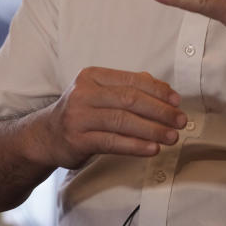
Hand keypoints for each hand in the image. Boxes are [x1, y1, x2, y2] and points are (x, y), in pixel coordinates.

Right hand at [35, 67, 185, 169]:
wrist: (45, 136)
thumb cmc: (82, 113)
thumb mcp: (100, 93)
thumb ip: (128, 88)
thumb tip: (164, 89)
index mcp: (93, 76)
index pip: (133, 80)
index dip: (158, 91)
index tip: (177, 101)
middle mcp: (84, 93)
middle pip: (130, 100)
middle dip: (160, 111)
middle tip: (180, 121)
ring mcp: (79, 116)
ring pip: (123, 121)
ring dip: (152, 130)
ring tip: (172, 137)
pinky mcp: (77, 140)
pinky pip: (112, 142)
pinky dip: (135, 146)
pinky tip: (152, 149)